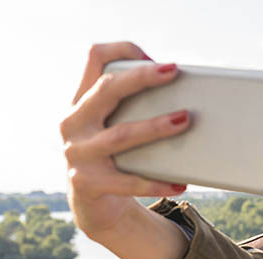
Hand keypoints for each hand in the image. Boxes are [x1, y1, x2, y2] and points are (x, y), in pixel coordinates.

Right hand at [60, 42, 189, 243]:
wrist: (94, 205)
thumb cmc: (117, 156)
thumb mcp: (117, 126)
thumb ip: (136, 106)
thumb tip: (188, 95)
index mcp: (82, 101)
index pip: (95, 58)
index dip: (123, 50)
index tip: (155, 57)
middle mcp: (74, 123)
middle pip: (106, 89)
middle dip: (141, 78)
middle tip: (173, 72)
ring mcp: (77, 153)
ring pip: (120, 135)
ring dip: (155, 127)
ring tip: (184, 120)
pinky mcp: (87, 183)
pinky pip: (127, 182)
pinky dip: (156, 183)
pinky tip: (179, 183)